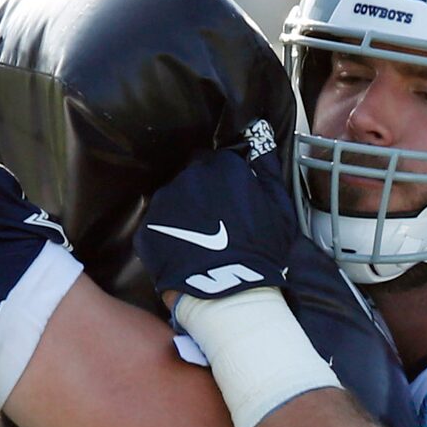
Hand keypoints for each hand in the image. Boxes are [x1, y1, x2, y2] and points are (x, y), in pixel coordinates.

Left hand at [134, 145, 295, 303]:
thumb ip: (268, 167)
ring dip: (183, 215)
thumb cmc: (260, 249)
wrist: (228, 291)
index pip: (217, 164)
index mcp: (220, 167)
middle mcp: (187, 177)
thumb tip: (261, 135)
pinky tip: (184, 254)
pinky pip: (157, 227)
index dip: (225, 184)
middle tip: (217, 225)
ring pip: (173, 202)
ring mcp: (164, 203)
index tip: (232, 203)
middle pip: (192, 180)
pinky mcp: (147, 229)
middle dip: (202, 196)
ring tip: (199, 243)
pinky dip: (167, 237)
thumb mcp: (280, 207)